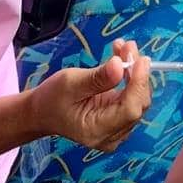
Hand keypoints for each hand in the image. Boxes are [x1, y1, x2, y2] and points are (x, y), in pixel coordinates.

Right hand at [30, 40, 150, 152]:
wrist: (42, 112)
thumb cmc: (52, 99)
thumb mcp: (70, 83)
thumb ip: (97, 77)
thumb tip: (120, 65)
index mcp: (97, 130)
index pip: (130, 109)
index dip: (138, 84)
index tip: (140, 60)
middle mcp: (111, 135)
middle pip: (137, 104)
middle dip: (137, 73)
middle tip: (128, 46)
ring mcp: (116, 130)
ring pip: (137, 99)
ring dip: (134, 72)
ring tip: (124, 48)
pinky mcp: (118, 121)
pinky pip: (131, 98)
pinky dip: (130, 78)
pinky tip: (122, 60)